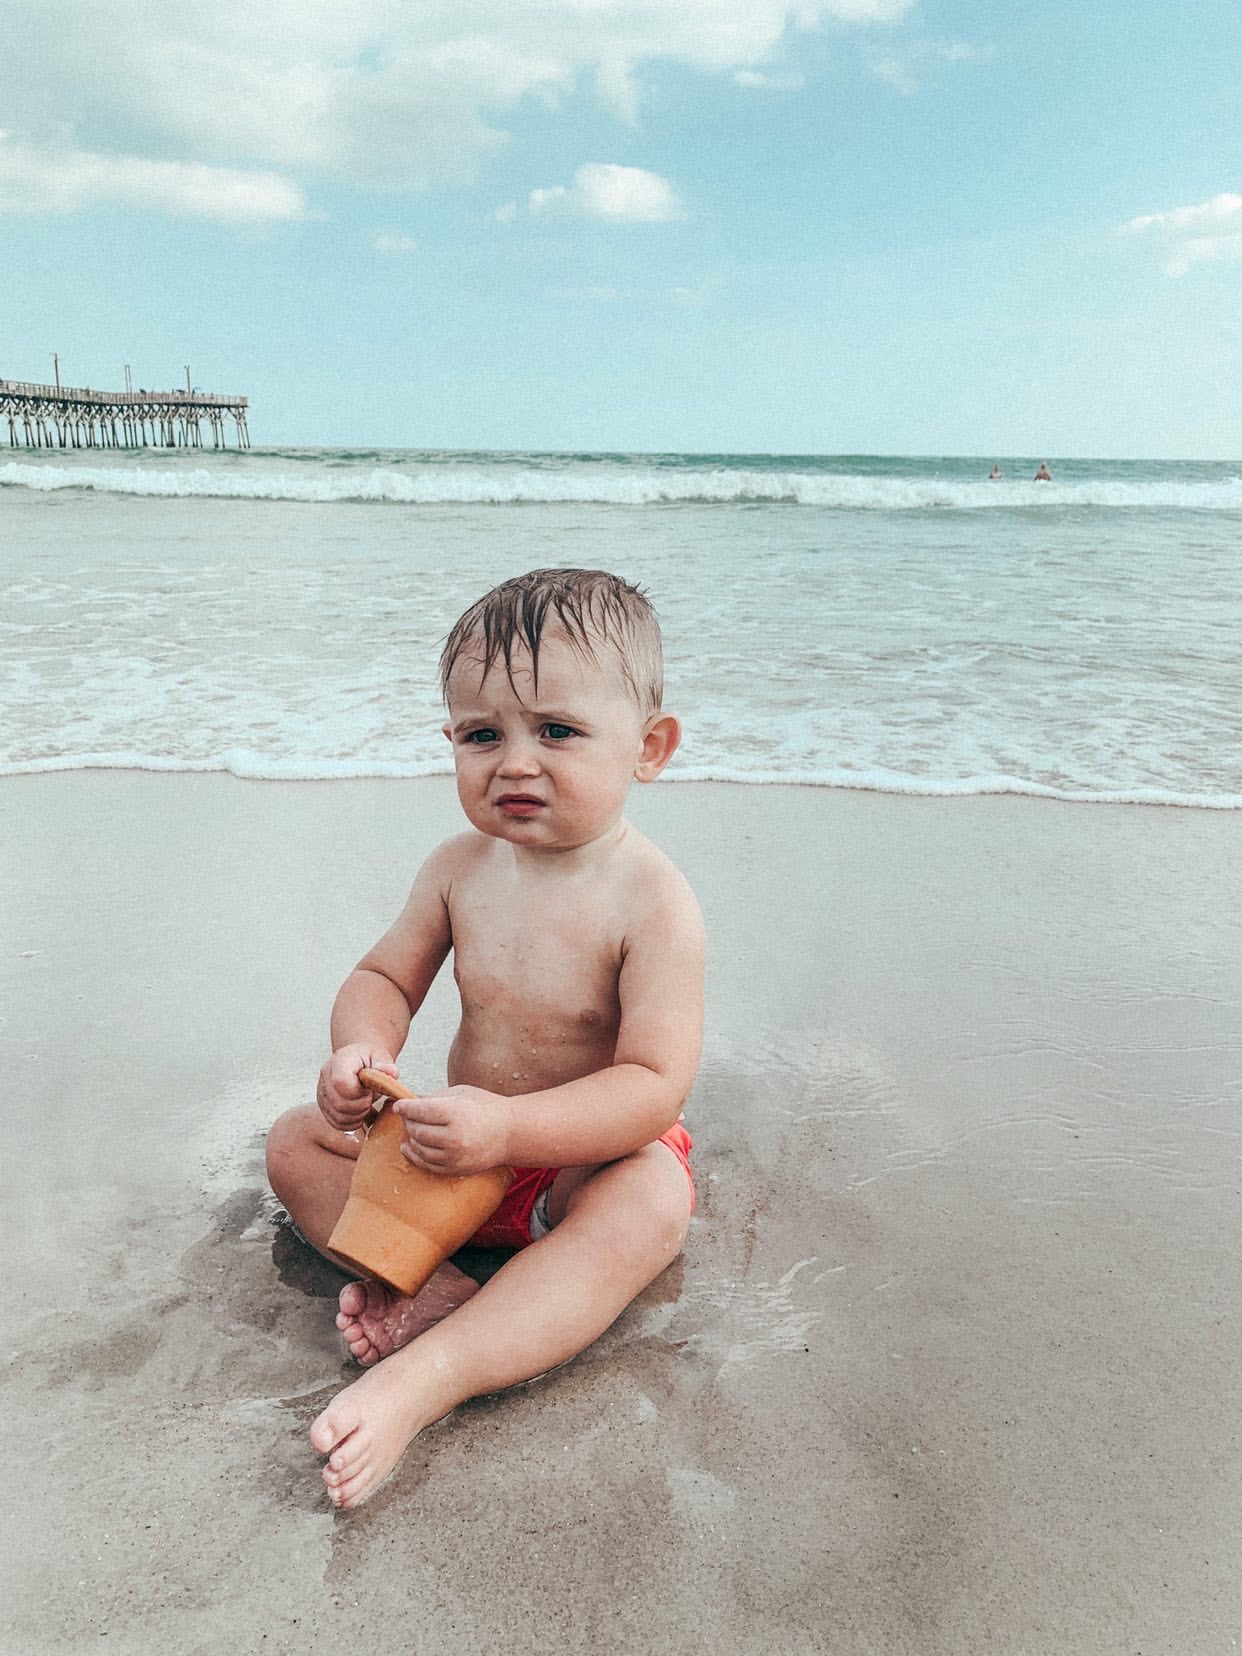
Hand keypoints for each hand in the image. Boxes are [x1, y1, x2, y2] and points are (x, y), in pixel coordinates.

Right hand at [317, 1044, 397, 1132]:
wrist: (358, 1060)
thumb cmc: (369, 1058)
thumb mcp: (380, 1056)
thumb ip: (385, 1065)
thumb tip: (392, 1072)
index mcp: (339, 1062)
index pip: (341, 1083)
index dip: (358, 1092)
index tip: (369, 1089)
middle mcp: (325, 1077)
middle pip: (339, 1103)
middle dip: (360, 1107)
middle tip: (370, 1099)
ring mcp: (322, 1092)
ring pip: (337, 1116)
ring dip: (357, 1117)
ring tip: (366, 1106)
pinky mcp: (324, 1105)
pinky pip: (335, 1122)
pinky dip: (351, 1123)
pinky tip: (360, 1115)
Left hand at [394, 1085, 512, 1175]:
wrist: (510, 1133)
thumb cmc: (486, 1108)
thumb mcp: (461, 1093)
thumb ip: (434, 1097)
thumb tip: (410, 1102)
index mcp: (455, 1113)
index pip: (419, 1111)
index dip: (405, 1108)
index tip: (399, 1105)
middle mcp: (454, 1136)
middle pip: (417, 1131)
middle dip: (408, 1122)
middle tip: (408, 1116)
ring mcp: (455, 1156)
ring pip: (420, 1149)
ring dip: (411, 1139)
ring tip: (412, 1130)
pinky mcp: (456, 1169)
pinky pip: (428, 1164)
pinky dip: (416, 1156)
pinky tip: (411, 1147)